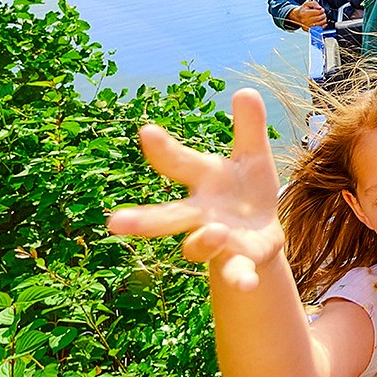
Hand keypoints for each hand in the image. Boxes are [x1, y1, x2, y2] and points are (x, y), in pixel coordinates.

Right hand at [107, 90, 283, 291]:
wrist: (262, 233)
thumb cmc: (247, 188)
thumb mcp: (253, 156)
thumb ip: (249, 128)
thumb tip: (247, 90)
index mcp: (205, 179)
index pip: (179, 162)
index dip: (163, 148)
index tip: (147, 131)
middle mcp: (202, 213)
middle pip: (169, 216)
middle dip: (143, 220)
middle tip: (114, 223)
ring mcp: (217, 240)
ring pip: (199, 246)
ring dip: (203, 241)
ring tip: (215, 232)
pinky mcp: (240, 262)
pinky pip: (235, 273)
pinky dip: (240, 279)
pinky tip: (248, 286)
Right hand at [288, 0, 326, 28]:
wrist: (297, 16)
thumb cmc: (303, 10)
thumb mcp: (307, 4)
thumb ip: (314, 4)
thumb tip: (319, 7)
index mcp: (305, 13)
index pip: (317, 12)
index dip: (322, 10)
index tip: (322, 10)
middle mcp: (305, 20)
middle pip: (319, 18)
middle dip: (323, 15)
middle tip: (323, 13)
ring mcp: (307, 26)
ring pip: (319, 24)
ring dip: (324, 20)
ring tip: (323, 18)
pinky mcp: (309, 30)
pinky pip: (318, 29)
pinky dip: (323, 26)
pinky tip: (323, 23)